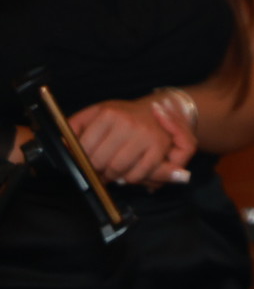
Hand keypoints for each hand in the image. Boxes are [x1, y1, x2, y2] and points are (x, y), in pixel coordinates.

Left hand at [69, 96, 195, 187]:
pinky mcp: (158, 148)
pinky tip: (127, 170)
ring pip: (116, 170)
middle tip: (98, 166)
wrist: (156, 110)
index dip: (80, 159)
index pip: (83, 148)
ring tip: (111, 169)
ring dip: (111, 175)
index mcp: (109, 113)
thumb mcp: (96, 112)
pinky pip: (136, 175)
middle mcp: (128, 123)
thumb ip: (74, 127)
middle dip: (95, 169)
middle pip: (99, 162)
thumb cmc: (122, 115)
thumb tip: (60, 146)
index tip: (83, 160)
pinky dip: (129, 178)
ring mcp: (145, 136)